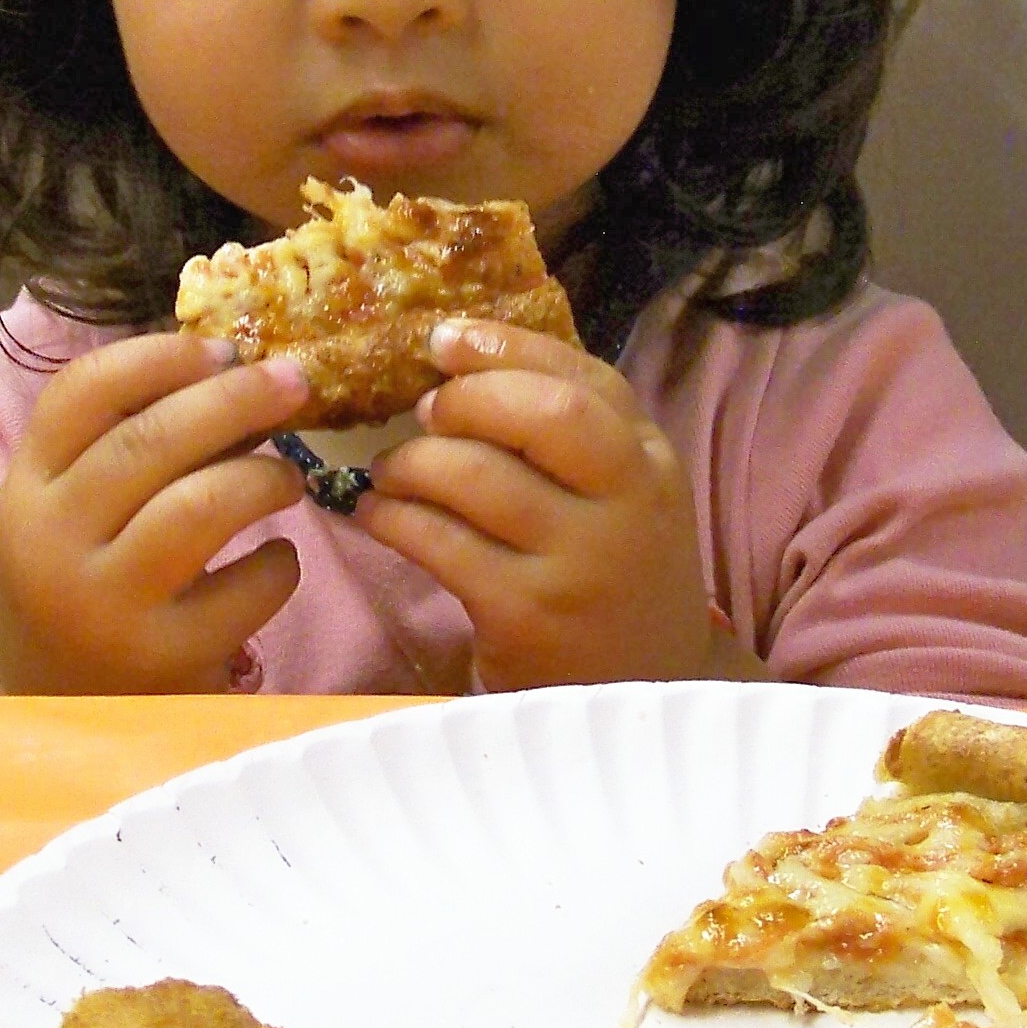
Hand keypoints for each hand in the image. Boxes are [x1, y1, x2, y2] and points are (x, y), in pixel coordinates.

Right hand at [0, 334, 308, 693]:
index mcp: (26, 488)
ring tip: (287, 480)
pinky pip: (247, 588)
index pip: (80, 393)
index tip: (220, 348)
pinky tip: (277, 561)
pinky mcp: (165, 660)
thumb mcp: (72, 507)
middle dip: (235, 398)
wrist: (58, 704)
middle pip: (149, 441)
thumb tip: (237, 370)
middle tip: (292, 382)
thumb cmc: (82, 578)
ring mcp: (106, 606)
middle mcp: (52, 544)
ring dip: (263, 476)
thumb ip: (128, 439)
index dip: (158, 358)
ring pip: (200, 506)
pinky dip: (280, 564)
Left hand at [348, 319, 732, 691]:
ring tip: (389, 472)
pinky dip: (392, 520)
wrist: (642, 688)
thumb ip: (570, 430)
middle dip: (465, 400)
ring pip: (477, 477)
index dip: (505, 347)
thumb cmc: (614, 572)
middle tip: (422, 414)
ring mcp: (578, 562)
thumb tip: (461, 359)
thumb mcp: (622, 493)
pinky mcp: (526, 615)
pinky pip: (440, 544)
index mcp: (650, 459)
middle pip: (542, 416)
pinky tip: (376, 517)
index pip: (584, 378)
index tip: (442, 339)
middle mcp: (628, 504)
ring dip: (411, 462)